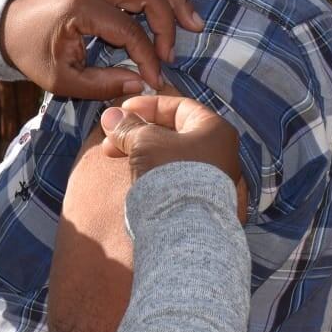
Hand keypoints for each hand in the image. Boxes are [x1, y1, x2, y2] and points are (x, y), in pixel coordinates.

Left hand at [0, 0, 205, 99]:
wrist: (7, 24)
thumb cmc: (31, 53)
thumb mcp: (60, 80)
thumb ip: (102, 84)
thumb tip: (141, 84)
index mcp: (80, 7)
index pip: (130, 30)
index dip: (148, 57)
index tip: (156, 78)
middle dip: (169, 22)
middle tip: (177, 51)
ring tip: (195, 20)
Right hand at [99, 96, 244, 219]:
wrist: (185, 226)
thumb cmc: (171, 173)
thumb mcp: (144, 142)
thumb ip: (128, 127)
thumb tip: (110, 116)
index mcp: (214, 130)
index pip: (179, 106)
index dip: (148, 105)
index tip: (122, 111)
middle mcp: (221, 152)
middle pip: (174, 132)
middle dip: (139, 132)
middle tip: (112, 139)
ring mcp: (214, 178)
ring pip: (172, 155)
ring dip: (143, 152)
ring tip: (116, 155)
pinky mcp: (202, 199)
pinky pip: (175, 176)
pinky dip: (154, 170)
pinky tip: (134, 174)